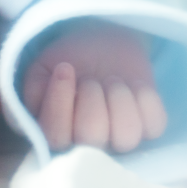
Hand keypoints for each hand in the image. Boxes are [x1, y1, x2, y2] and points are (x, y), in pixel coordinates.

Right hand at [23, 22, 166, 152]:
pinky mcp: (148, 130)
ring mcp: (118, 140)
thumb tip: (41, 110)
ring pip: (126, 137)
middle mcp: (85, 145)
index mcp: (52, 133)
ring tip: (111, 81)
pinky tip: (132, 84)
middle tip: (90, 78)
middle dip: (91, 97)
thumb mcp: (40, 69)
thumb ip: (32, 92)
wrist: (101, 42)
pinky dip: (144, 97)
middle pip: (91, 138)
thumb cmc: (66, 58)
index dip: (60, 105)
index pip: (54, 138)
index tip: (65, 69)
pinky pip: (154, 125)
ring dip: (118, 98)